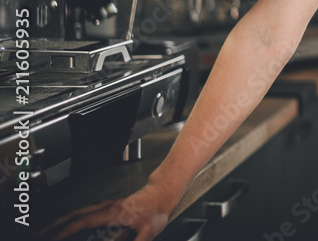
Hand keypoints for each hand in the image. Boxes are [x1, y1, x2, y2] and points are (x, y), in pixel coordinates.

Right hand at [42, 182, 173, 240]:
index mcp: (112, 213)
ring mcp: (107, 205)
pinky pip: (87, 211)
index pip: (83, 221)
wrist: (163, 193)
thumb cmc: (156, 209)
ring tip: (52, 229)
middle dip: (56, 223)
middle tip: (43, 232)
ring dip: (64, 219)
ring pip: (80, 210)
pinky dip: (74, 216)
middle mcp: (106, 207)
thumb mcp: (149, 231)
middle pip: (75, 213)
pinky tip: (73, 222)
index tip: (54, 237)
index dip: (66, 230)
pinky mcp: (110, 205)